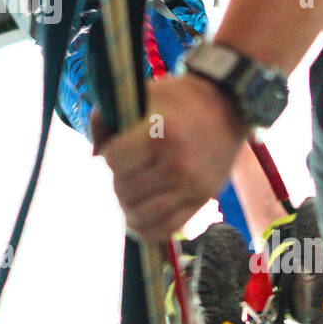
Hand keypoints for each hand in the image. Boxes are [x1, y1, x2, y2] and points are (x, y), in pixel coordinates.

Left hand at [91, 73, 249, 243]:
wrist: (228, 107)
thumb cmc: (178, 100)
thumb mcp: (142, 95)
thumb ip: (108, 119)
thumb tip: (93, 157)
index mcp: (160, 133)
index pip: (113, 160)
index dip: (109, 156)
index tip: (117, 150)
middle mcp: (177, 163)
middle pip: (124, 189)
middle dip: (117, 181)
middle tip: (124, 172)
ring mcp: (192, 185)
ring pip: (140, 214)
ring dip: (127, 207)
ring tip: (129, 194)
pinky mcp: (202, 200)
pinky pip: (165, 228)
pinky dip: (146, 228)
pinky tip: (139, 216)